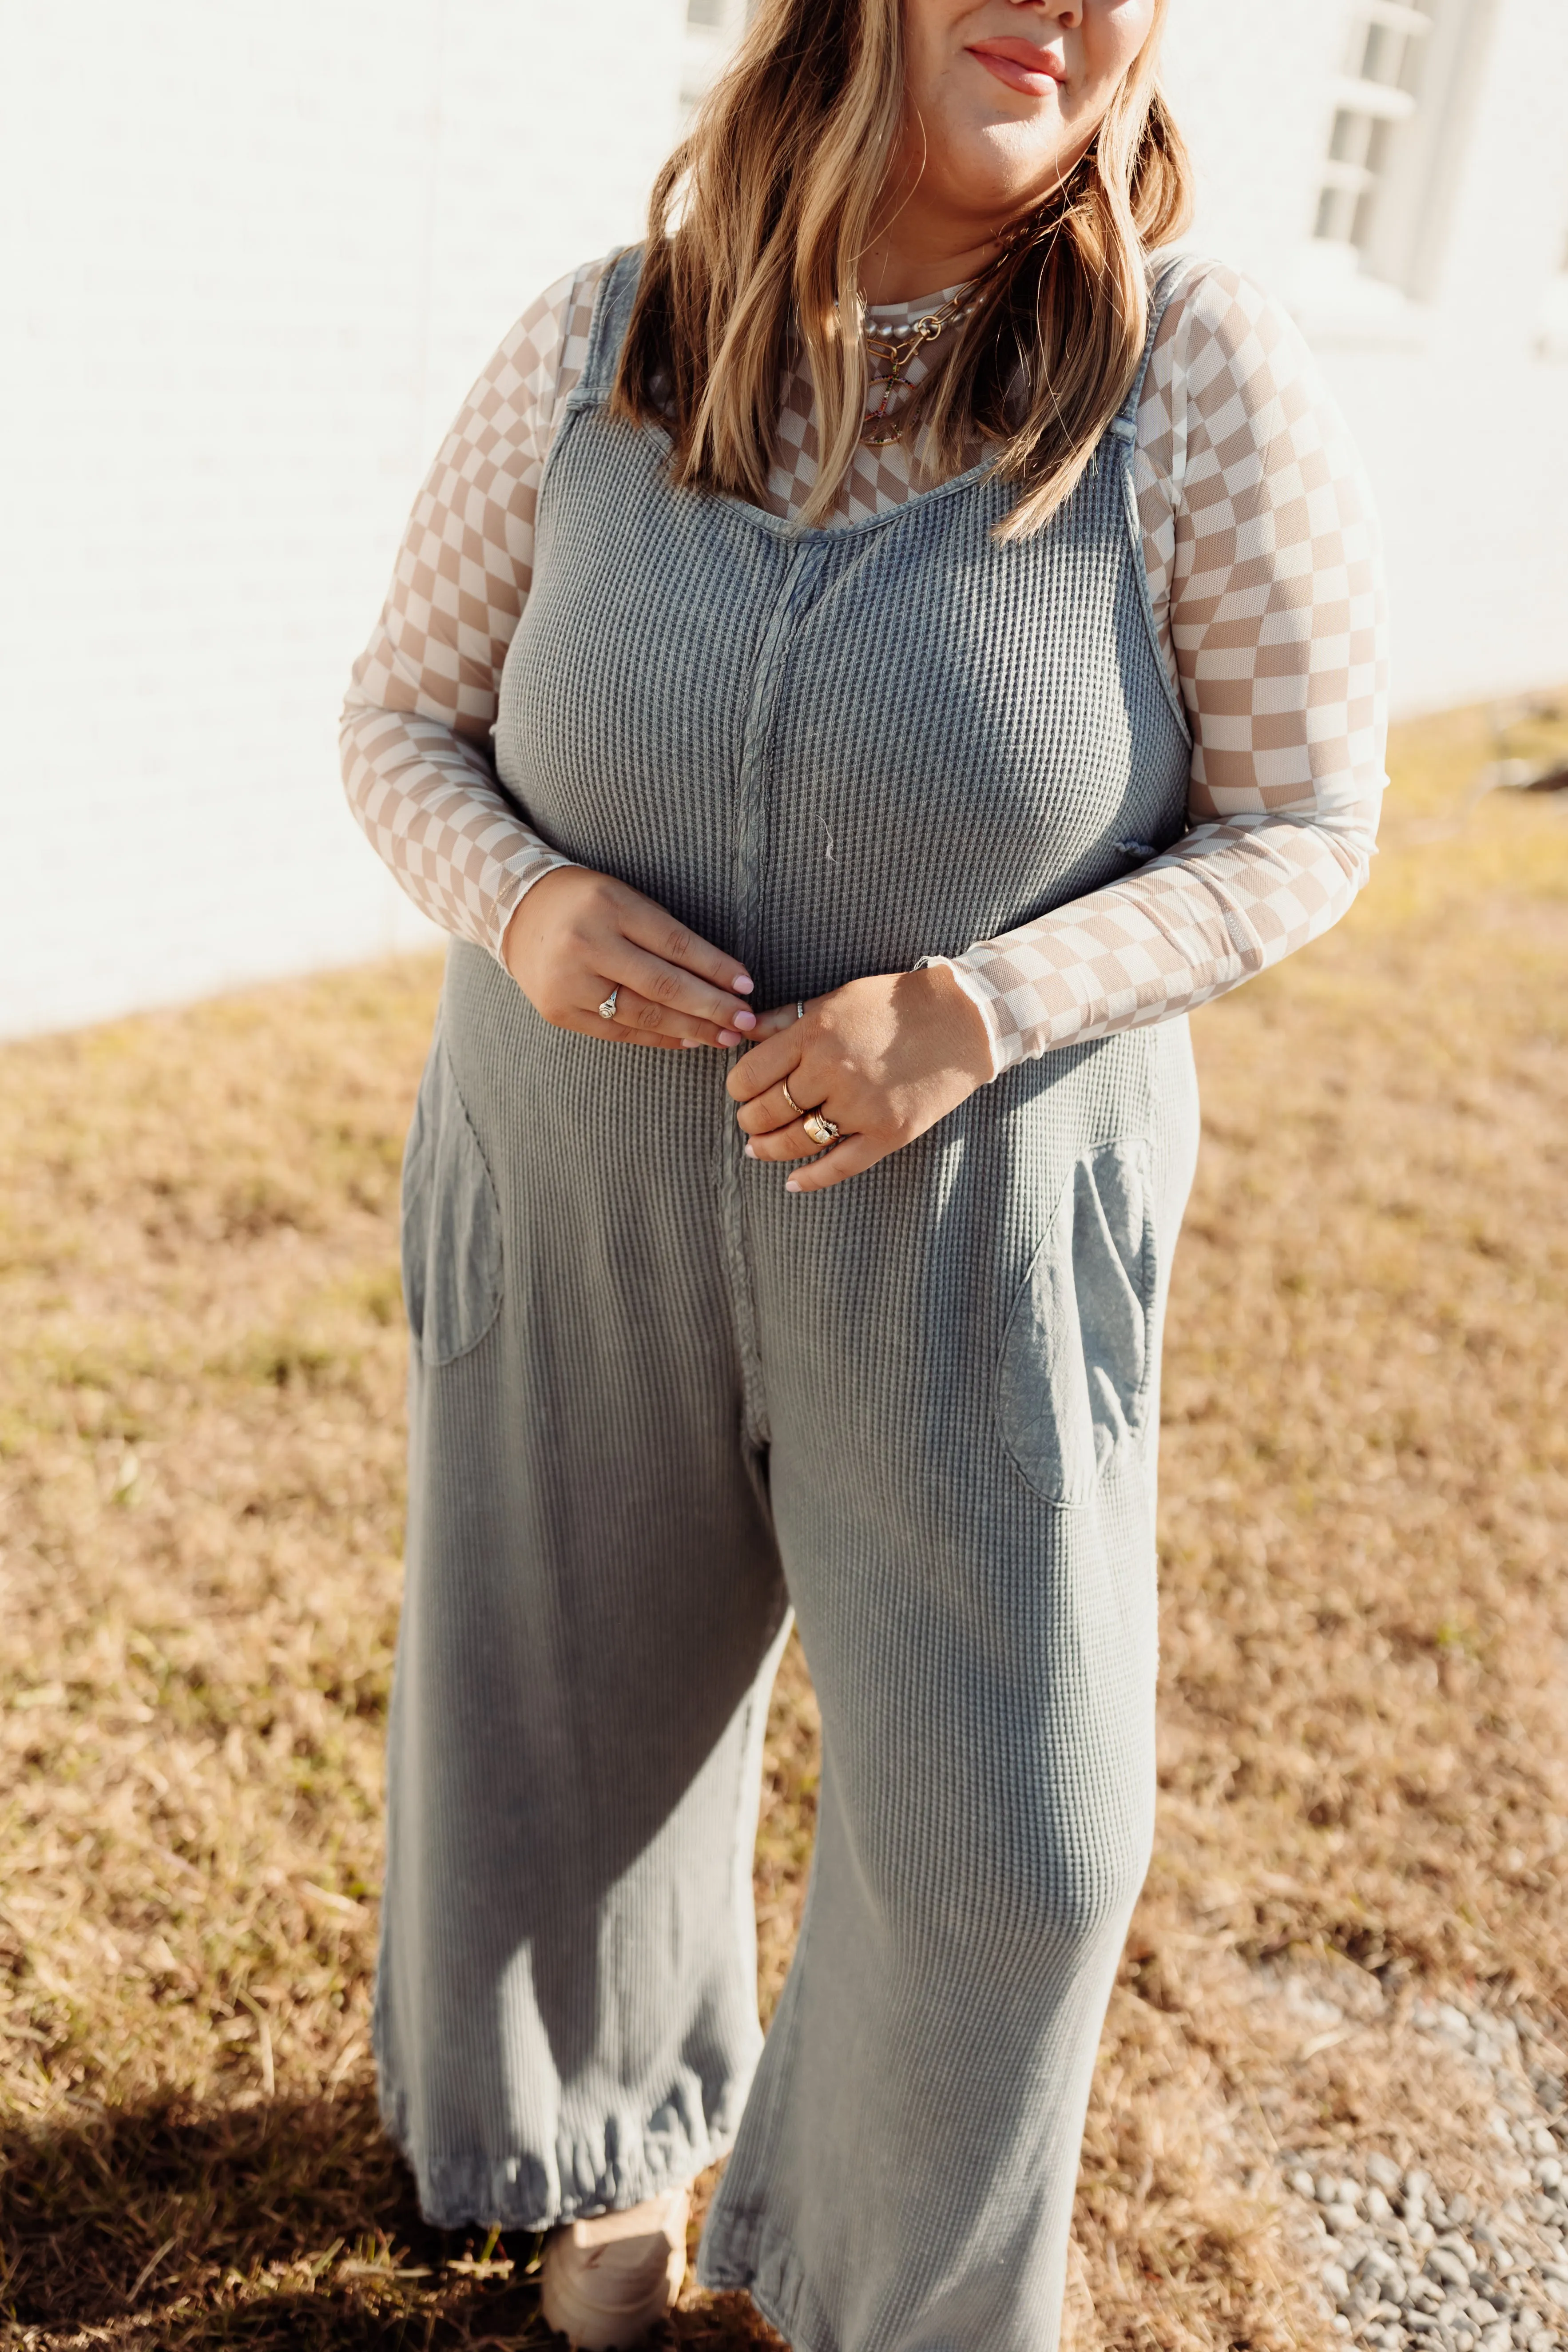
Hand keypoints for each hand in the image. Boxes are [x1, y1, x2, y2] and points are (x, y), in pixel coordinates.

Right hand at [502, 868, 757, 1048]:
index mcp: (609, 906)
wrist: (517, 912)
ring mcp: (569, 982)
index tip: (746, 985)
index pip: (674, 943)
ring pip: (642, 1015)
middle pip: (662, 985)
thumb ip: (665, 934)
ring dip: (691, 1029)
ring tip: (725, 1037)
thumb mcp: (625, 899)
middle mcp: (587, 945)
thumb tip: (720, 979)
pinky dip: (657, 1039)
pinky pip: (618, 1033)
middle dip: (711, 1007)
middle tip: (746, 1022)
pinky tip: (687, 1040)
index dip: (715, 967)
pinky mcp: (559, 1011)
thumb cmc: (587, 904)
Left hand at [726, 966, 994, 1193]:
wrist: (962, 1019)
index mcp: (813, 1035)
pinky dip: (811, 1179)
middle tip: (749, 1123)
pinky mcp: (889, 1132)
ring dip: (770, 1150)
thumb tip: (743, 1032)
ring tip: (757, 1149)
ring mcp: (861, 1106)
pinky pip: (840, 1166)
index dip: (738, 1089)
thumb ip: (786, 1019)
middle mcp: (832, 1072)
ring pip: (797, 1142)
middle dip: (750, 1121)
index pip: (750, 1075)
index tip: (742, 1092)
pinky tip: (792, 1183)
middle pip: (768, 1112)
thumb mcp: (835, 999)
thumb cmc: (893, 1004)